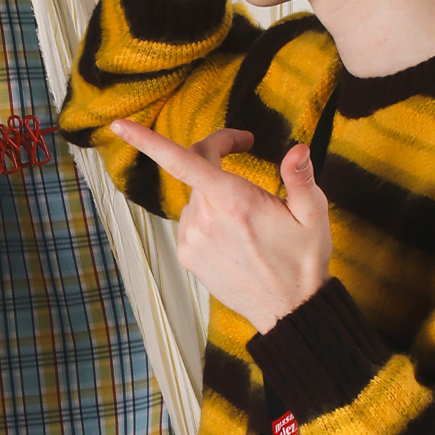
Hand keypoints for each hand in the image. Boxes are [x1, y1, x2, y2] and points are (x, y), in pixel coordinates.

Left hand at [109, 113, 332, 328]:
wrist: (289, 308)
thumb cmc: (303, 259)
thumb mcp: (313, 215)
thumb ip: (301, 178)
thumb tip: (298, 150)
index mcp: (235, 201)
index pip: (184, 161)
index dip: (147, 141)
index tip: (120, 126)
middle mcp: (207, 218)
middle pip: (195, 167)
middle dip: (216, 153)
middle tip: (244, 147)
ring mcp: (193, 239)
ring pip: (195, 195)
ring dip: (214, 189)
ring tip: (247, 211)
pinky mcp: (188, 256)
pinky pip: (190, 220)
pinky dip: (207, 216)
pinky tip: (233, 233)